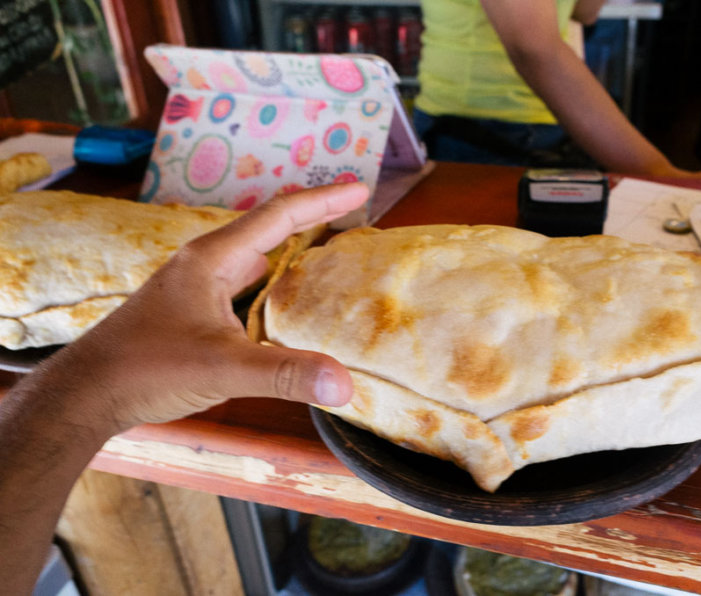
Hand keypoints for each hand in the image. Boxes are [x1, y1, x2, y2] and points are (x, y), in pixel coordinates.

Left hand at [32, 183, 368, 436]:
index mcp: (212, 259)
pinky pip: (243, 286)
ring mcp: (196, 286)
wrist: (87, 392)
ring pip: (254, 258)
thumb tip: (344, 384)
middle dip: (312, 220)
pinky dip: (273, 286)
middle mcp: (205, 264)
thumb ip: (284, 375)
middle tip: (352, 219)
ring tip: (327, 255)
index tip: (359, 191)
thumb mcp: (223, 370)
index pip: (278, 216)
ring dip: (291, 252)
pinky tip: (284, 305)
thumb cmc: (146, 368)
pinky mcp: (192, 311)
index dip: (322, 201)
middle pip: (269, 230)